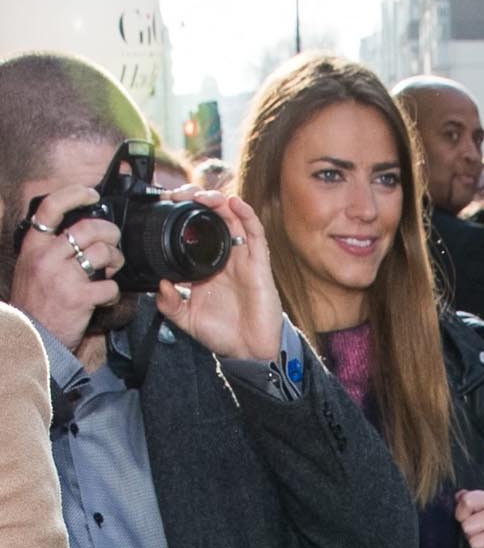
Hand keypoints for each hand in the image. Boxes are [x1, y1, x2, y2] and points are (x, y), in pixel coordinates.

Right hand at [8, 183, 123, 352]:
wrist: (32, 336)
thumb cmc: (35, 302)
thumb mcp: (30, 266)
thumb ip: (49, 247)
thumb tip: (75, 232)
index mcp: (34, 246)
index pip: (51, 208)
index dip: (74, 194)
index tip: (91, 194)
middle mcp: (47, 257)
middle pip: (87, 229)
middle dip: (109, 231)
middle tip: (114, 238)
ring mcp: (63, 277)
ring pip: (102, 253)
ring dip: (115, 258)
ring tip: (114, 266)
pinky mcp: (79, 298)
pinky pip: (110, 286)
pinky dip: (114, 291)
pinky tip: (107, 295)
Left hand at [165, 192, 283, 363]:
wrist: (248, 352)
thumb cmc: (223, 334)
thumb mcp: (186, 319)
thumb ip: (169, 304)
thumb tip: (159, 284)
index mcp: (206, 266)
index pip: (195, 229)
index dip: (183, 213)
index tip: (166, 204)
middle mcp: (224, 257)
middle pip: (213, 216)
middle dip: (198, 199)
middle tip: (181, 195)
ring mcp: (242, 258)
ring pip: (233, 218)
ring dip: (218, 201)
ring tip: (202, 196)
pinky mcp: (259, 263)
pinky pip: (255, 233)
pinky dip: (246, 214)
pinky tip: (234, 203)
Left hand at [455, 486, 483, 547]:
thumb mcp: (480, 509)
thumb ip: (466, 500)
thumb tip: (458, 497)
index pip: (467, 501)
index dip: (461, 514)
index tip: (466, 518)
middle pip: (468, 526)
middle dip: (469, 534)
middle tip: (480, 533)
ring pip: (476, 543)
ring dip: (479, 547)